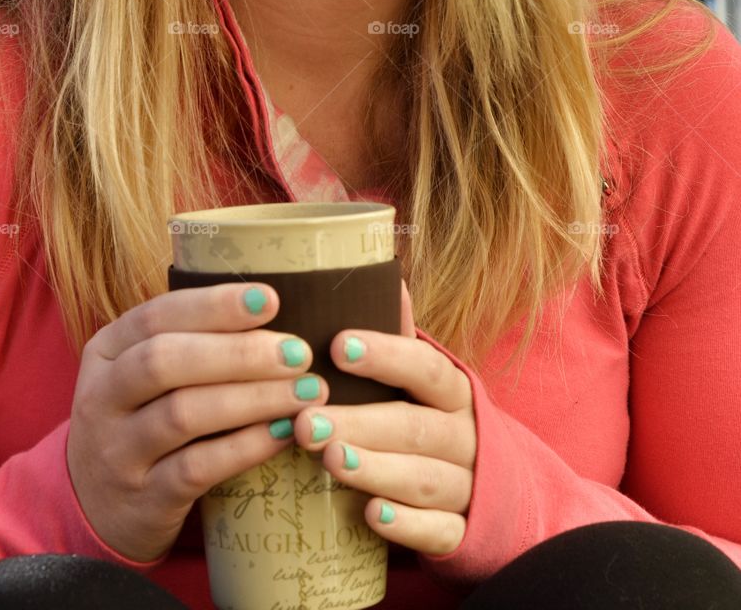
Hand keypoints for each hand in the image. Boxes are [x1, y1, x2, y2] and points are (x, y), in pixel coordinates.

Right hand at [66, 282, 328, 562]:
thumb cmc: (141, 420)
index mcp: (105, 350)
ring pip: (183, 414)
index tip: (269, 299)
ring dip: (253, 398)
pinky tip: (284, 432)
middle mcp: (101, 397)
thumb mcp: (143, 374)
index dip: (214, 305)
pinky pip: (198, 468)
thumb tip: (270, 306)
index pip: (156, 316)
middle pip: (165, 361)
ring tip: (306, 391)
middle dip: (238, 352)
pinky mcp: (143, 499)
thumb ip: (189, 340)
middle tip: (298, 352)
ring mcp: (117, 451)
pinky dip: (246, 446)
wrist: (98, 508)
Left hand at [291, 280, 475, 556]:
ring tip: (330, 460)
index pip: (424, 367)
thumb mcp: (425, 382)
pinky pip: (439, 532)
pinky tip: (372, 514)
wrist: (499, 494)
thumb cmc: (437, 423)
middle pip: (415, 427)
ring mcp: (467, 487)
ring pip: (425, 479)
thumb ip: (401, 337)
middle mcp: (464, 436)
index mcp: (453, 392)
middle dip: (361, 423)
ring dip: (376, 469)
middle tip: (306, 421)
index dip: (386, 356)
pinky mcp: (462, 534)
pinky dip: (408, 524)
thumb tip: (384, 272)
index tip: (338, 345)